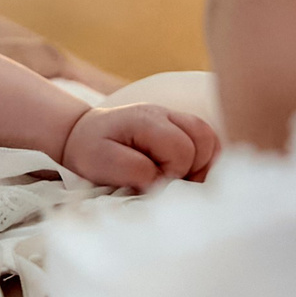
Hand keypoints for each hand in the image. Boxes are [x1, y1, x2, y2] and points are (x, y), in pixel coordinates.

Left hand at [60, 102, 218, 188]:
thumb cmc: (91, 151)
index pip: (181, 149)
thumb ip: (135, 171)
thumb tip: (164, 182)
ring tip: (180, 178)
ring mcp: (176, 117)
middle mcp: (167, 113)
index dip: (172, 173)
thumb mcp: (102, 163)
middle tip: (167, 182)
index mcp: (146, 119)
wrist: (84, 134)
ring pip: (211, 140)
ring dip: (202, 164)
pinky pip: (208, 142)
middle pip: (204, 140)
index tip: (152, 183)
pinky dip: (204, 160)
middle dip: (191, 169)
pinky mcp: (182, 126)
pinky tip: (187, 172)